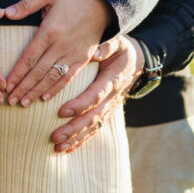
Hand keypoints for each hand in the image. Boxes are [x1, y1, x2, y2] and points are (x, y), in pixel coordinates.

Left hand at [3, 0, 113, 106]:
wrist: (103, 4)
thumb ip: (26, 4)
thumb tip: (5, 12)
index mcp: (50, 31)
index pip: (29, 57)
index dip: (17, 73)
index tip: (6, 85)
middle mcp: (61, 45)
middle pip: (38, 71)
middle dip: (23, 87)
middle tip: (10, 100)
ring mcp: (73, 54)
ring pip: (52, 77)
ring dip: (37, 92)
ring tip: (24, 104)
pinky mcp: (83, 58)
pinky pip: (68, 77)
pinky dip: (56, 89)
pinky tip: (45, 98)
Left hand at [50, 35, 144, 153]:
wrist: (138, 63)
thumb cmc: (123, 51)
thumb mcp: (117, 43)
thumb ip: (106, 47)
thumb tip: (93, 52)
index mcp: (112, 81)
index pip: (95, 96)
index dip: (80, 105)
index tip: (62, 112)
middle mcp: (112, 98)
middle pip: (93, 117)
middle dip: (73, 128)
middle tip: (55, 136)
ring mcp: (111, 108)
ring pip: (93, 127)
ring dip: (76, 138)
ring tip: (58, 148)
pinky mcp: (107, 113)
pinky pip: (95, 129)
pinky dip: (82, 140)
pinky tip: (68, 149)